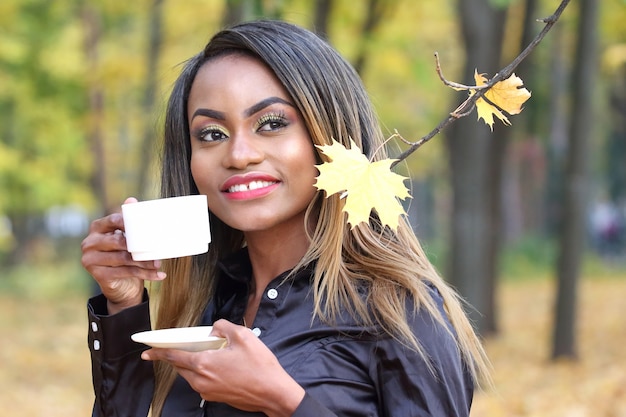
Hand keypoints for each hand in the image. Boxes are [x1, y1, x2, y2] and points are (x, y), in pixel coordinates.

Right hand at [81, 197, 165, 313]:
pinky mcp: (98, 275)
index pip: (114, 220)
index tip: (146, 225)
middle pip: (118, 241)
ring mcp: (90, 259)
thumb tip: (132, 200)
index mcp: (97, 227)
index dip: (129, 222)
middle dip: (139, 245)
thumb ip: (128, 219)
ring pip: (124, 259)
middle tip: (156, 247)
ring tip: (159, 262)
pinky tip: (159, 274)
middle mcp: (90, 242)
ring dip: (145, 262)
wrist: (119, 282)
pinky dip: (145, 274)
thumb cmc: (124, 253)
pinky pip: (126, 273)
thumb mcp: (126, 236)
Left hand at [142, 319, 304, 416]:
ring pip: (190, 375)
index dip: (158, 353)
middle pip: (180, 367)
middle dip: (176, 357)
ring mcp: (208, 391)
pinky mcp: (216, 397)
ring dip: (191, 364)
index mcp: (204, 364)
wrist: (272, 392)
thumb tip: (213, 330)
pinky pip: (201, 382)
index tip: (146, 351)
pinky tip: (216, 364)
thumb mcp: (243, 336)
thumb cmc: (260, 366)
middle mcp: (202, 380)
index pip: (174, 356)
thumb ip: (223, 327)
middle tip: (177, 347)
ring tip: (203, 353)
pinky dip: (202, 372)